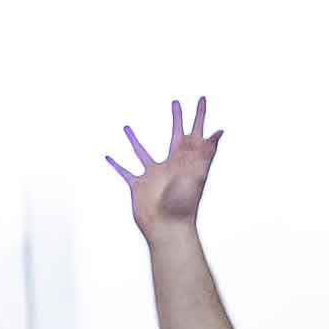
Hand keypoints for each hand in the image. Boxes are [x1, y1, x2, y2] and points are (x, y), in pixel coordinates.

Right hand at [107, 98, 221, 236]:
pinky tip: (108, 156)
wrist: (168, 230)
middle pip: (175, 136)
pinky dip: (116, 164)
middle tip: (176, 102)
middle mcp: (171, 165)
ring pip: (142, 152)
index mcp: (187, 160)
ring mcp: (154, 175)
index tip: (202, 98)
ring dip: (134, 140)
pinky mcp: (139, 186)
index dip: (200, 116)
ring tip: (127, 127)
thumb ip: (206, 152)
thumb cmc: (184, 205)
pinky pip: (125, 171)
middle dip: (177, 119)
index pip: (195, 132)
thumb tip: (220, 131)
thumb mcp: (197, 174)